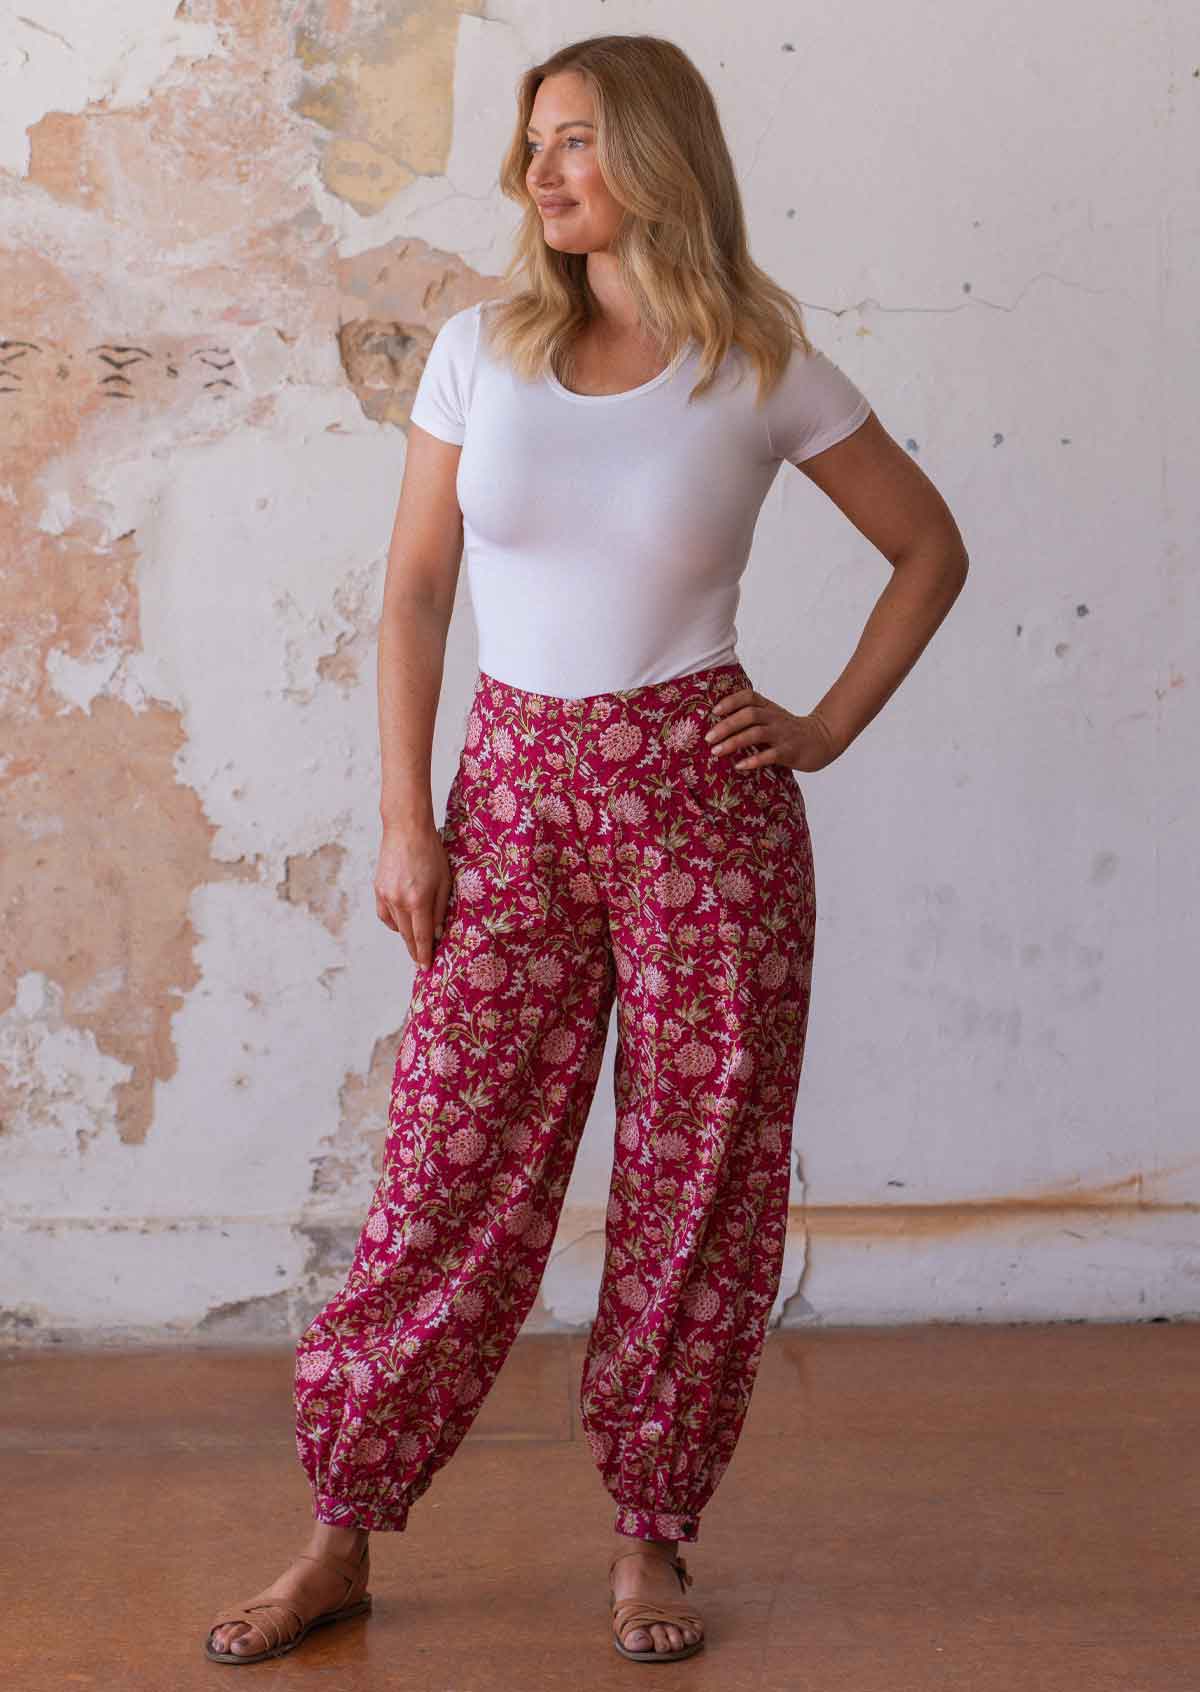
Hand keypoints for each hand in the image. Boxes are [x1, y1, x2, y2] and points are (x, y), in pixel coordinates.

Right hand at [374, 821, 452, 968]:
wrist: (406, 829)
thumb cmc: (430, 851)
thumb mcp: (445, 880)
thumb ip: (441, 909)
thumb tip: (438, 932)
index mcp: (418, 900)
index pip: (421, 936)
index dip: (424, 954)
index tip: (426, 967)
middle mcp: (399, 901)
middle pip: (406, 935)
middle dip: (414, 950)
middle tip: (421, 962)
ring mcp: (385, 895)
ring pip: (395, 925)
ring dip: (405, 936)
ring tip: (414, 942)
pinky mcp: (378, 889)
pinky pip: (385, 914)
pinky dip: (393, 922)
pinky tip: (402, 923)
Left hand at [703, 687, 841, 772]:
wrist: (822, 740)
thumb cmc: (789, 731)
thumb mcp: (771, 718)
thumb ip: (750, 718)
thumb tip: (717, 725)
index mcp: (769, 708)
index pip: (749, 696)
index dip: (731, 701)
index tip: (714, 711)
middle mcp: (775, 718)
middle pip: (749, 715)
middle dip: (726, 725)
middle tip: (708, 738)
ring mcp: (783, 734)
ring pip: (757, 733)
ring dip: (734, 742)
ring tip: (716, 751)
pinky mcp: (790, 751)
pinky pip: (771, 754)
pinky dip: (754, 760)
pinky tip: (740, 766)